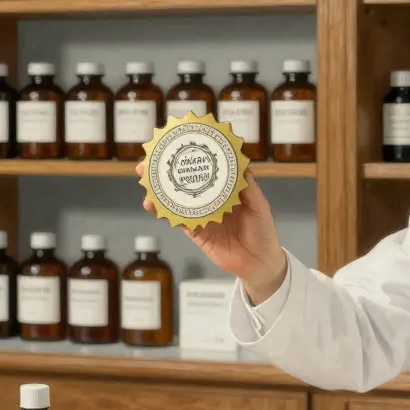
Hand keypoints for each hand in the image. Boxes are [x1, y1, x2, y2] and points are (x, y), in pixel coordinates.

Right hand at [136, 161, 287, 301]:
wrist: (260, 264)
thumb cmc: (263, 232)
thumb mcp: (260, 206)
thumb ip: (249, 189)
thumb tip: (240, 167)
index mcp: (226, 189)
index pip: (205, 168)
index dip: (191, 157)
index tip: (176, 146)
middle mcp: (211, 199)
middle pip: (185, 181)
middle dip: (164, 172)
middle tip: (146, 165)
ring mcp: (201, 215)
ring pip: (176, 200)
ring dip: (159, 193)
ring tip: (146, 186)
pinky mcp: (196, 233)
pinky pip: (178, 220)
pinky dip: (166, 213)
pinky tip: (154, 206)